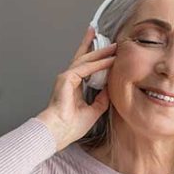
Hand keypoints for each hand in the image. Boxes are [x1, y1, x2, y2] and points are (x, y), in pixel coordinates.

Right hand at [36, 26, 116, 151]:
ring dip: (101, 52)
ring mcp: (67, 77)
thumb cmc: (71, 126)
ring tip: (114, 47)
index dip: (96, 58)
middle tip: (111, 41)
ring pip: (86, 60)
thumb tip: (110, 89)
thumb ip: (102, 99)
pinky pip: (85, 68)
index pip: (86, 68)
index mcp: (74, 87)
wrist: (60, 132)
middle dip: (96, 47)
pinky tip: (109, 60)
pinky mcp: (66, 78)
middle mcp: (69, 79)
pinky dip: (98, 63)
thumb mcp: (94, 111)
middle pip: (84, 58)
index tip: (107, 51)